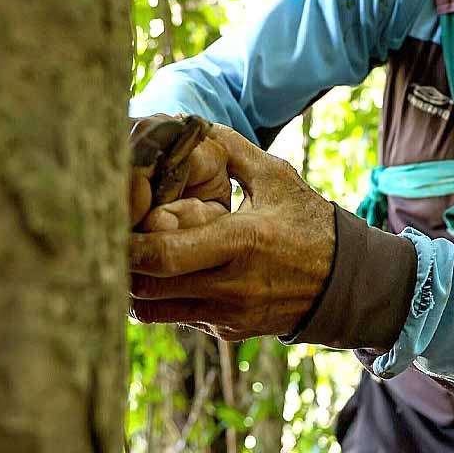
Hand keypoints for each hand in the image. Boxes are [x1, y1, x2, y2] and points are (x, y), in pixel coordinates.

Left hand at [128, 124, 335, 339]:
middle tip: (105, 237)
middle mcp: (231, 284)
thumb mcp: (277, 177)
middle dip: (120, 263)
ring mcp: (228, 313)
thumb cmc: (308, 222)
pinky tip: (167, 273)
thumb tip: (187, 122)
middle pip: (148, 285)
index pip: (165, 254)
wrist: (347, 281)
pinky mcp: (227, 330)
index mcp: (243, 240)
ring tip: (130, 255)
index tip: (109, 223)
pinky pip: (177, 317)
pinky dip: (162, 297)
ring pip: (153, 309)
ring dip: (135, 283)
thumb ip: (232, 148)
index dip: (128, 244)